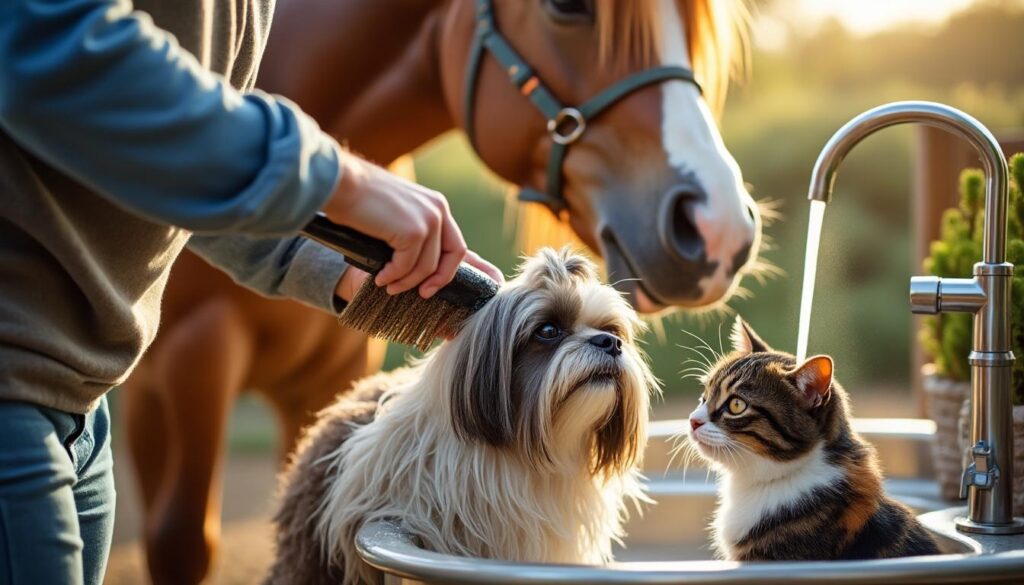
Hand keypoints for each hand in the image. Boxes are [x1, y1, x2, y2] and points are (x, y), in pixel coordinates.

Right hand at [324, 153, 502, 297]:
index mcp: (436, 204)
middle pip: (453, 255)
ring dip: (406, 282)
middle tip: (421, 294)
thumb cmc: (359, 198)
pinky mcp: (413, 231)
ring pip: (427, 266)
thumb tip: (418, 265)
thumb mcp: (397, 214)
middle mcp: (438, 210)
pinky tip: (379, 277)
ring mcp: (428, 220)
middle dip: (438, 280)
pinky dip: (392, 276)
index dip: (447, 268)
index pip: (455, 243)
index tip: (432, 285)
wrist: (341, 183)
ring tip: (389, 286)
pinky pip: (406, 266)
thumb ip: (413, 231)